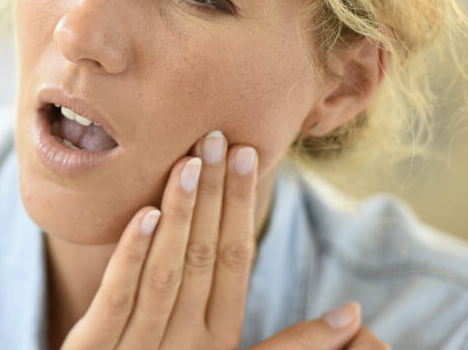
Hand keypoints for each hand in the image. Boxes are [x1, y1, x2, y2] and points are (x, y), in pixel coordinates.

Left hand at [61, 130, 390, 349]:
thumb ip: (285, 345)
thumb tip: (352, 315)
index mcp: (219, 341)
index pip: (235, 263)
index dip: (241, 208)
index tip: (248, 154)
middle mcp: (187, 345)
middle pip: (204, 259)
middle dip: (214, 197)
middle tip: (221, 139)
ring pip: (166, 273)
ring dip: (181, 215)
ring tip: (191, 161)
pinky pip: (115, 298)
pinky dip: (131, 255)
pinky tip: (145, 212)